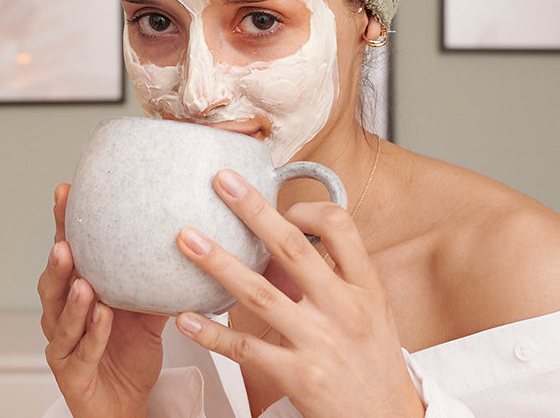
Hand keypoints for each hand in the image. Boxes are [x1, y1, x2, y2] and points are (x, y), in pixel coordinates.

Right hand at [37, 184, 167, 417]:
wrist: (124, 405)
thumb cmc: (129, 356)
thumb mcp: (148, 314)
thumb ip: (157, 283)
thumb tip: (190, 244)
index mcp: (78, 293)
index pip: (69, 253)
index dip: (63, 224)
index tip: (65, 192)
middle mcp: (62, 315)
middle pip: (53, 281)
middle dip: (58, 257)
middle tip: (66, 237)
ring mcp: (63, 344)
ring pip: (59, 317)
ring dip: (70, 297)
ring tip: (81, 278)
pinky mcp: (70, 373)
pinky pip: (81, 351)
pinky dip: (91, 333)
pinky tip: (101, 316)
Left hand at [173, 170, 424, 417]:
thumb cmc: (374, 365)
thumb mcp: (373, 313)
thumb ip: (336, 278)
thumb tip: (289, 237)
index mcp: (366, 288)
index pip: (341, 227)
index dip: (306, 207)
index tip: (280, 201)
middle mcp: (344, 309)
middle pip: (293, 248)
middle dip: (253, 211)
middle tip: (221, 182)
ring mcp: (320, 343)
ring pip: (261, 294)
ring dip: (219, 263)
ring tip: (187, 239)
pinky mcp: (300, 377)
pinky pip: (247, 350)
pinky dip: (213, 333)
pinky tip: (185, 318)